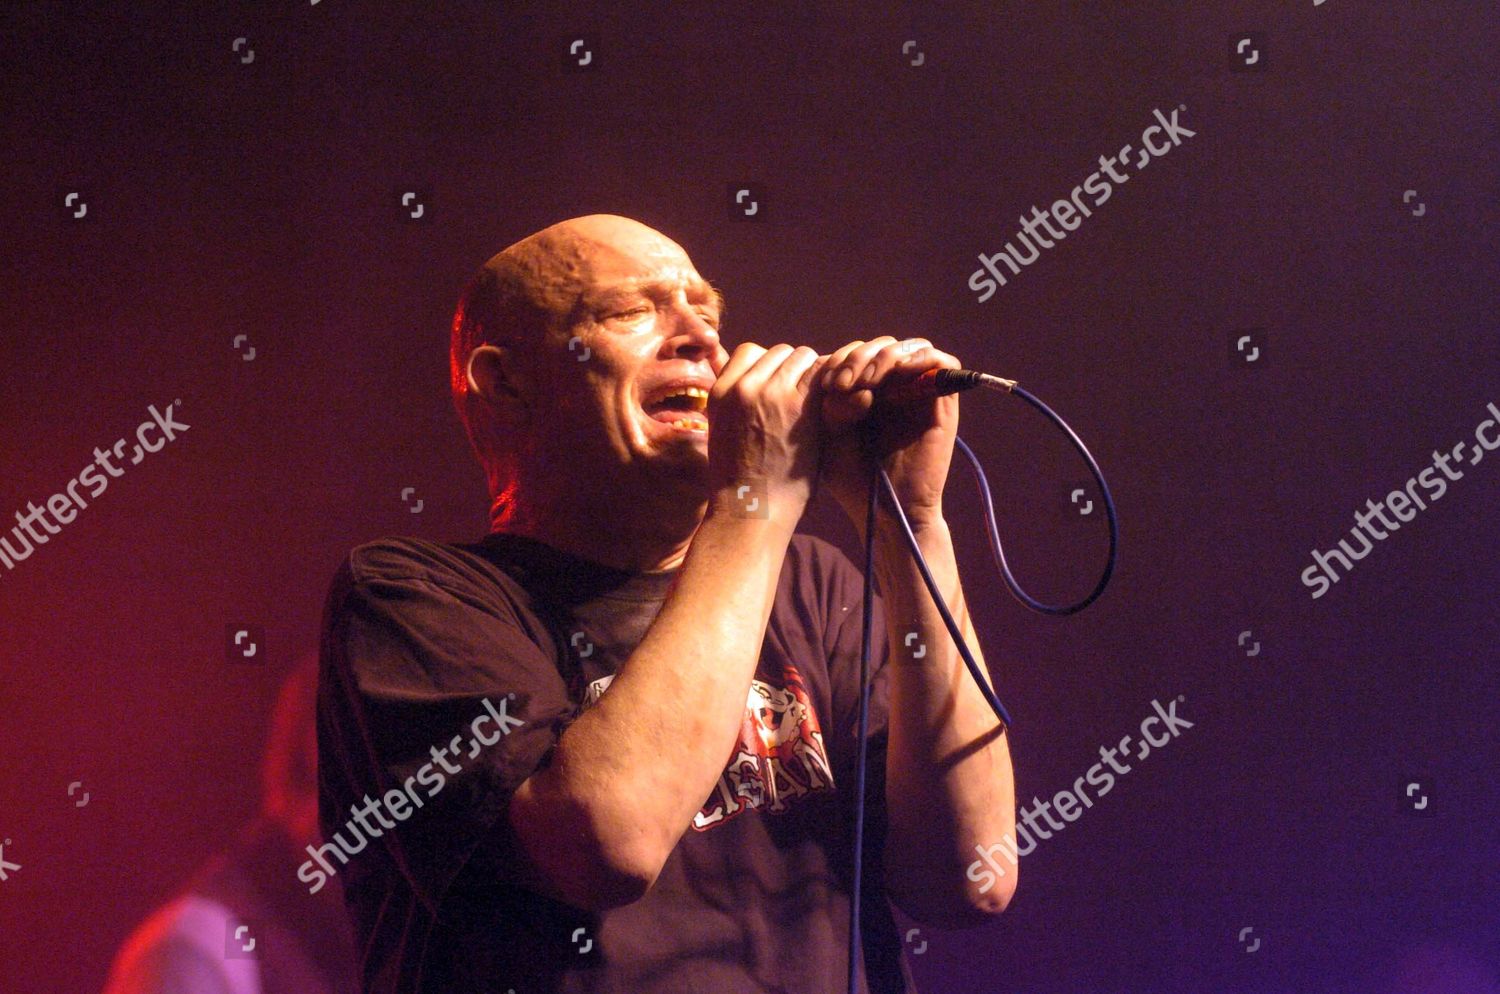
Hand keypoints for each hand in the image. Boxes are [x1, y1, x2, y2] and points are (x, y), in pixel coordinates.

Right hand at [706, 343, 824, 520]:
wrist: (750, 511)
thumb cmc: (741, 481)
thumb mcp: (723, 432)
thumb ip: (736, 403)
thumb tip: (757, 382)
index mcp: (719, 392)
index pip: (750, 351)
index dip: (768, 365)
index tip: (779, 387)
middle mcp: (742, 386)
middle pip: (778, 351)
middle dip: (793, 369)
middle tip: (804, 397)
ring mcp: (770, 392)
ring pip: (802, 356)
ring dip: (813, 374)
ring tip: (818, 401)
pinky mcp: (798, 405)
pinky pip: (821, 373)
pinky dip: (830, 383)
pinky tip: (833, 403)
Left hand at [815, 337, 959, 534]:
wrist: (885, 511)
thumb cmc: (854, 478)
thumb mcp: (831, 436)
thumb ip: (834, 405)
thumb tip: (855, 386)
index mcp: (867, 391)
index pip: (858, 353)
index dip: (841, 359)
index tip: (825, 384)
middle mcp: (896, 389)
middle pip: (883, 346)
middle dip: (859, 356)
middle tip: (841, 382)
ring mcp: (920, 394)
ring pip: (911, 347)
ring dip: (885, 356)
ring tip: (865, 380)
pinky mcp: (943, 404)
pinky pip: (943, 363)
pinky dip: (919, 358)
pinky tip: (895, 376)